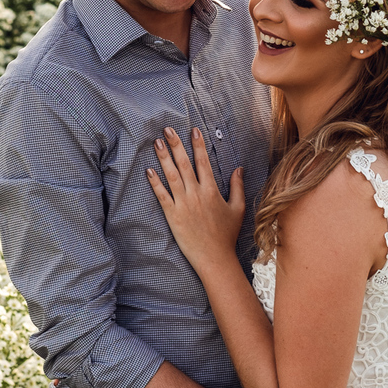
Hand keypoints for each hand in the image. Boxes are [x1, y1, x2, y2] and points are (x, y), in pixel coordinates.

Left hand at [146, 127, 244, 274]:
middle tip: (167, 129)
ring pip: (171, 176)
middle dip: (176, 145)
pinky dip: (155, 182)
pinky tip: (148, 170)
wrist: (214, 258)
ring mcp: (183, 204)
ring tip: (157, 143)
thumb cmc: (226, 235)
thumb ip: (237, 187)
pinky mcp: (172, 216)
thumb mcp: (237, 209)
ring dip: (163, 158)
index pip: (203, 162)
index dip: (198, 145)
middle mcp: (196, 194)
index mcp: (212, 191)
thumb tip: (239, 168)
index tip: (193, 131)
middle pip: (184, 164)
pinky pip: (161, 195)